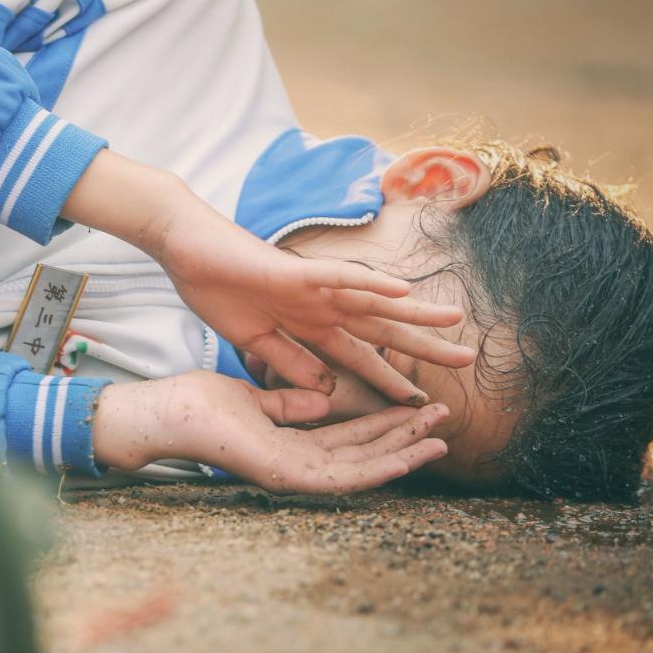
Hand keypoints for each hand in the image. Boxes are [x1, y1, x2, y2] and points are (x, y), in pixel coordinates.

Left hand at [91, 372, 449, 495]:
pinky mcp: (285, 477)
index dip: (386, 425)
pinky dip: (376, 470)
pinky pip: (340, 479)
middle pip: (364, 454)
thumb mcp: (257, 400)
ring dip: (403, 455)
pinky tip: (406, 459)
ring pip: (361, 470)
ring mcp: (292, 474)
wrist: (169, 412)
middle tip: (444, 420)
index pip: (350, 439)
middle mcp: (297, 464)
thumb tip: (323, 399)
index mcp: (291, 446)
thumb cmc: (201, 405)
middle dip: (405, 437)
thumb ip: (290, 404)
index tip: (417, 408)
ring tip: (440, 440)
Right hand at [156, 214, 473, 401]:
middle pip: (381, 329)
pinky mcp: (295, 272)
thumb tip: (325, 388)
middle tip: (467, 360)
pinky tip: (401, 290)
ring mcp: (311, 287)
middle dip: (423, 346)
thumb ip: (290, 362)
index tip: (418, 402)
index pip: (360, 356)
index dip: (389, 379)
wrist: (184, 250)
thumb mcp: (255, 342)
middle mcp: (320, 305)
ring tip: (455, 318)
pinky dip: (369, 283)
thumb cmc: (216, 288)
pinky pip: (340, 276)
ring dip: (414, 310)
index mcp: (309, 324)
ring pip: (374, 299)